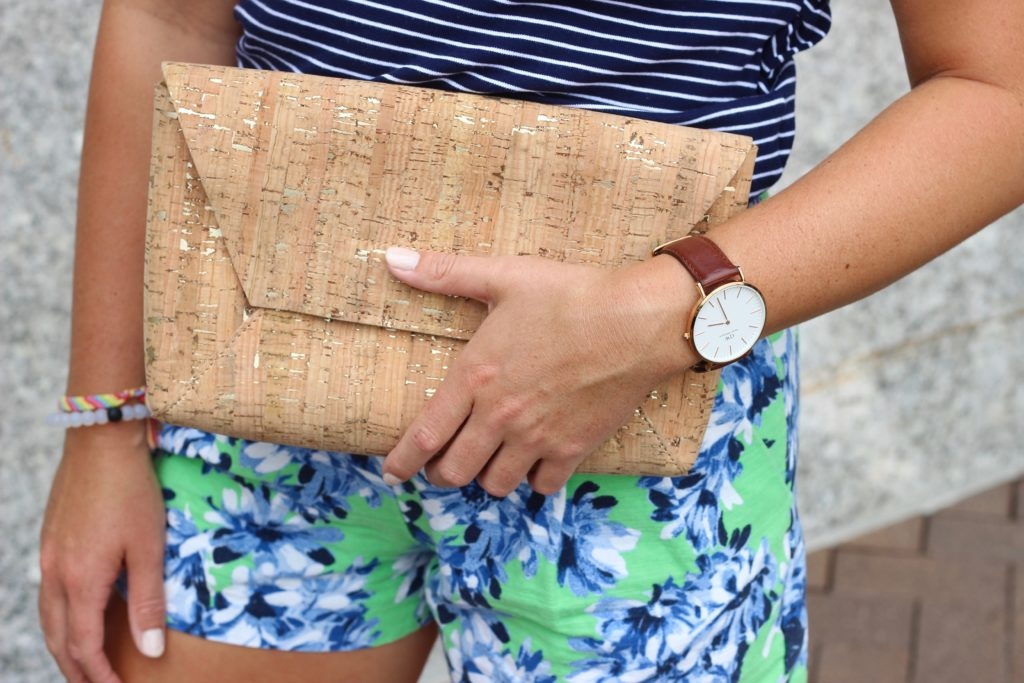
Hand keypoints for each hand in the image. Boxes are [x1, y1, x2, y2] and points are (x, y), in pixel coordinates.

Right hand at [39, 422, 166, 682]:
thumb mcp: (149, 547)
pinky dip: (61, 618)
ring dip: (65, 646)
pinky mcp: (50, 541)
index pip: (84, 646)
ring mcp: (48, 557)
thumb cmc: (132, 491)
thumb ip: (148, 601)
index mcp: (81, 582)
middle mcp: (56, 574)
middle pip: (59, 639)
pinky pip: (49, 594)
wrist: (100, 441)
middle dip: (76, 669)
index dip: (99, 675)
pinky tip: (77, 616)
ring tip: (84, 664)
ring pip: (49, 618)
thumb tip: (149, 651)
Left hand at [381, 247, 693, 495]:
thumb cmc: (571, 295)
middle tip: (442, 465)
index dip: (402, 461)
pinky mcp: (573, 448)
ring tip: (488, 462)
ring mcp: (537, 437)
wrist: (638, 321)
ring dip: (485, 477)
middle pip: (454, 471)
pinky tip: (533, 463)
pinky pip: (543, 486)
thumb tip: (391, 257)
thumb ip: (444, 272)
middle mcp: (500, 416)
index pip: (424, 435)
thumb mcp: (504, 276)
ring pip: (495, 485)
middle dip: (440, 474)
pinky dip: (533, 481)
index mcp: (476, 377)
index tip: (390, 473)